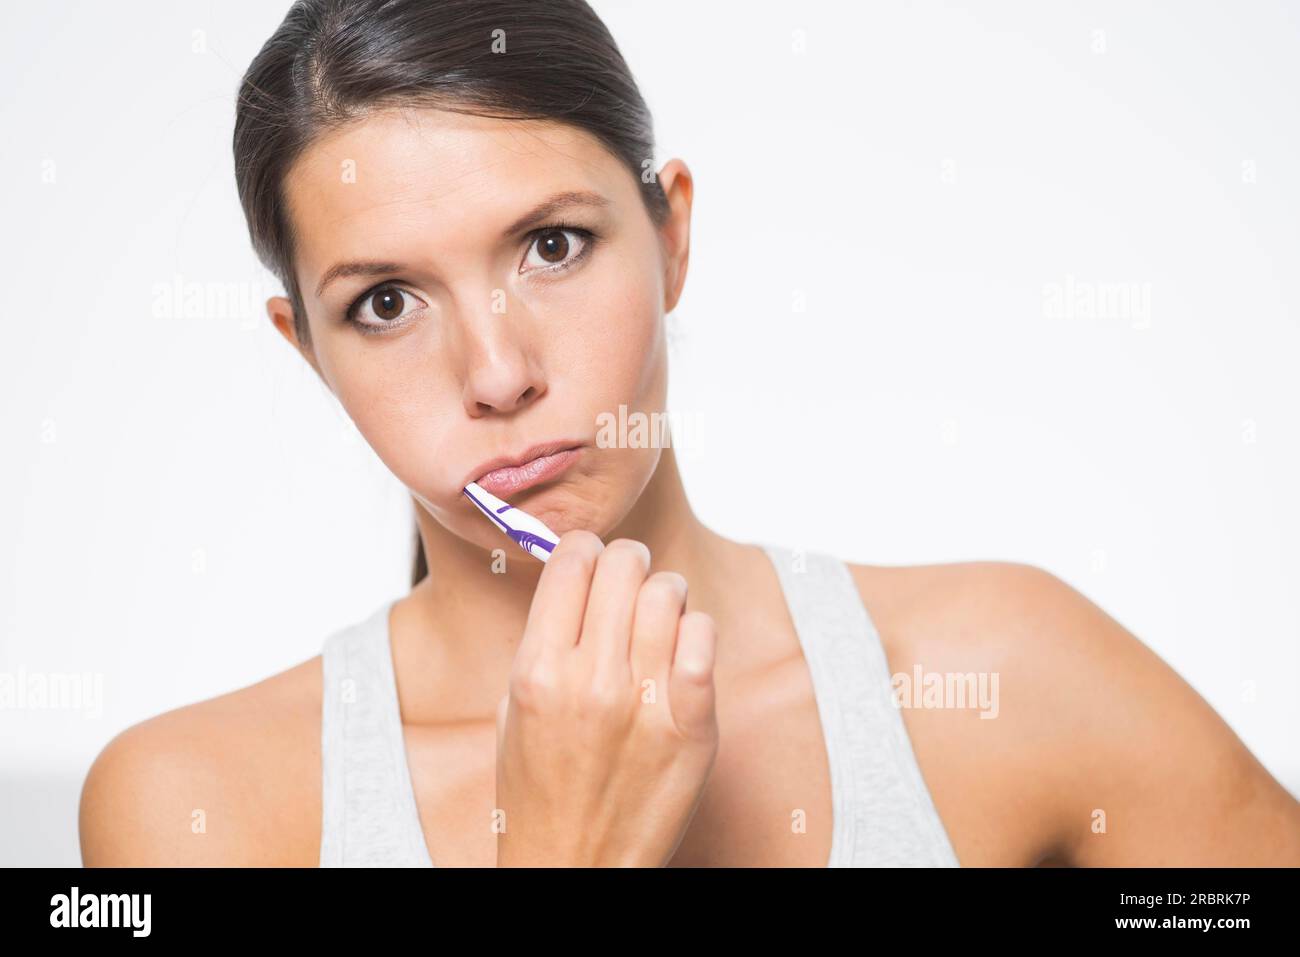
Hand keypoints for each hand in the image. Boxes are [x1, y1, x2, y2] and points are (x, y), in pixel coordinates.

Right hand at [494, 531, 718, 866]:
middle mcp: (590, 680)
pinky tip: (682, 648)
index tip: (590, 560)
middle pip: (623, 563)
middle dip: (627, 561)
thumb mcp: (514, 710)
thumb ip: (544, 641)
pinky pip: (704, 637)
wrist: (573, 868)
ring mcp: (644, 703)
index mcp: (537, 671)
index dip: (584, 549)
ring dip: (664, 591)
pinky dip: (695, 629)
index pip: (572, 561)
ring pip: (667, 591)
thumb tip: (578, 578)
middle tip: (630, 578)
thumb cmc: (538, 790)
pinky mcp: (691, 727)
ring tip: (659, 613)